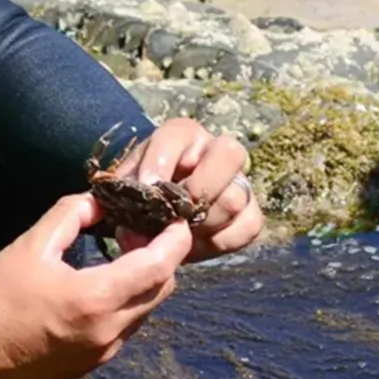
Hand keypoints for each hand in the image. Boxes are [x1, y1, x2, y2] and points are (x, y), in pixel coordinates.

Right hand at [0, 192, 192, 378]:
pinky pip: (127, 328)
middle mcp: (110, 330)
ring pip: (146, 310)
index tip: (176, 220)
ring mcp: (104, 352)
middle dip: (162, 258)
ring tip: (122, 256)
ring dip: (145, 282)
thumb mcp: (30, 246)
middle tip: (140, 232)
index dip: (174, 240)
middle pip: (161, 289)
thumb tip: (99, 202)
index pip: (159, 266)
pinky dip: (128, 303)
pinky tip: (105, 287)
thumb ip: (70, 215)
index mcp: (96, 298)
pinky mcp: (93, 364)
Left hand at [107, 117, 263, 263]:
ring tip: (179, 235)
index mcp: (183, 134)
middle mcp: (218, 150)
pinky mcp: (251, 214)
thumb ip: (127, 199)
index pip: (176, 135)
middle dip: (197, 190)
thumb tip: (135, 232)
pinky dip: (220, 241)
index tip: (147, 187)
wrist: (159, 217)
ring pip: (235, 198)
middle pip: (228, 155)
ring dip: (203, 223)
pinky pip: (248, 227)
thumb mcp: (127, 187)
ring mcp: (240, 182)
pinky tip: (197, 244)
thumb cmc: (142, 195)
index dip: (161, 161)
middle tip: (173, 215)